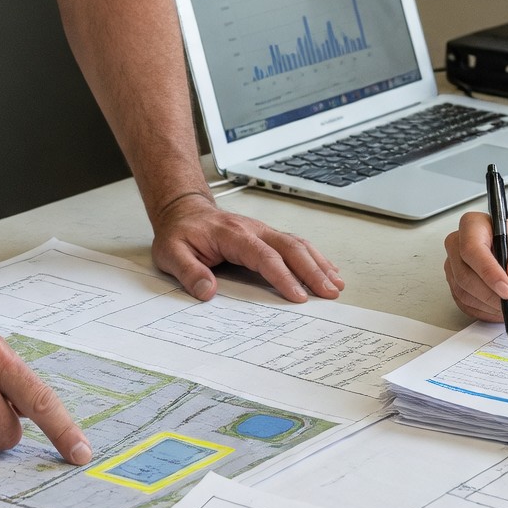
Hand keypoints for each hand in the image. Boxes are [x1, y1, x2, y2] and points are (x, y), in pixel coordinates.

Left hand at [151, 192, 341, 302]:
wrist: (183, 210)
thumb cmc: (180, 233)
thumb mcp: (170, 254)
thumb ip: (188, 272)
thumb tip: (207, 291)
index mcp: (233, 235)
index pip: (264, 257)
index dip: (283, 277)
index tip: (298, 296)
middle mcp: (254, 230)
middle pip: (291, 248)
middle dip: (313, 271)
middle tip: (330, 292)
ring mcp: (263, 231)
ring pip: (298, 244)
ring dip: (319, 263)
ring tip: (336, 284)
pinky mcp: (267, 236)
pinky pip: (295, 244)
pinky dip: (314, 257)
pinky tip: (327, 269)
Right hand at [443, 215, 507, 325]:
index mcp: (474, 225)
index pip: (471, 248)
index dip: (487, 271)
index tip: (507, 289)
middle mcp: (458, 244)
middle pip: (465, 275)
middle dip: (492, 295)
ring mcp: (455, 266)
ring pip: (464, 293)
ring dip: (492, 306)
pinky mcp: (458, 286)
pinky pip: (467, 305)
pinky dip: (487, 312)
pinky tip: (505, 310)